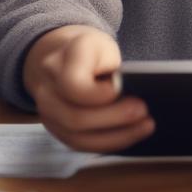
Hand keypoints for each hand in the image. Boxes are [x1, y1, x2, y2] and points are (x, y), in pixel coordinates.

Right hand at [22, 26, 154, 152]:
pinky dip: (108, 142)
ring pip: (77, 137)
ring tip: (145, 126)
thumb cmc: (92, 53)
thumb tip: (130, 95)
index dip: (98, 95)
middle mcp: (46, 88)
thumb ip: (112, 68)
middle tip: (143, 111)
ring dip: (115, 137)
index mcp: (60, 61)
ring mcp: (46, 111)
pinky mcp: (55, 128)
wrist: (65, 56)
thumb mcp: (104, 47)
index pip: (72, 85)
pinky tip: (130, 135)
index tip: (120, 90)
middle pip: (74, 117)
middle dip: (114, 118)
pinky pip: (80, 144)